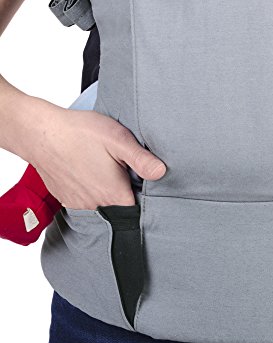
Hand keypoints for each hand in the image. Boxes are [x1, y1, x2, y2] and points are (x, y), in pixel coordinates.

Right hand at [27, 103, 165, 209]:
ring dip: (107, 190)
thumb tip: (161, 172)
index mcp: (114, 194)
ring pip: (102, 203)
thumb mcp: (119, 140)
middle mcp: (96, 204)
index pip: (137, 210)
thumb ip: (141, 159)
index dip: (145, 199)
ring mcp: (79, 203)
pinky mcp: (66, 197)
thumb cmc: (80, 133)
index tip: (145, 187)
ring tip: (106, 168)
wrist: (39, 132)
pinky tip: (89, 170)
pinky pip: (85, 199)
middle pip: (120, 207)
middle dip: (126, 193)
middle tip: (126, 172)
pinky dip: (90, 188)